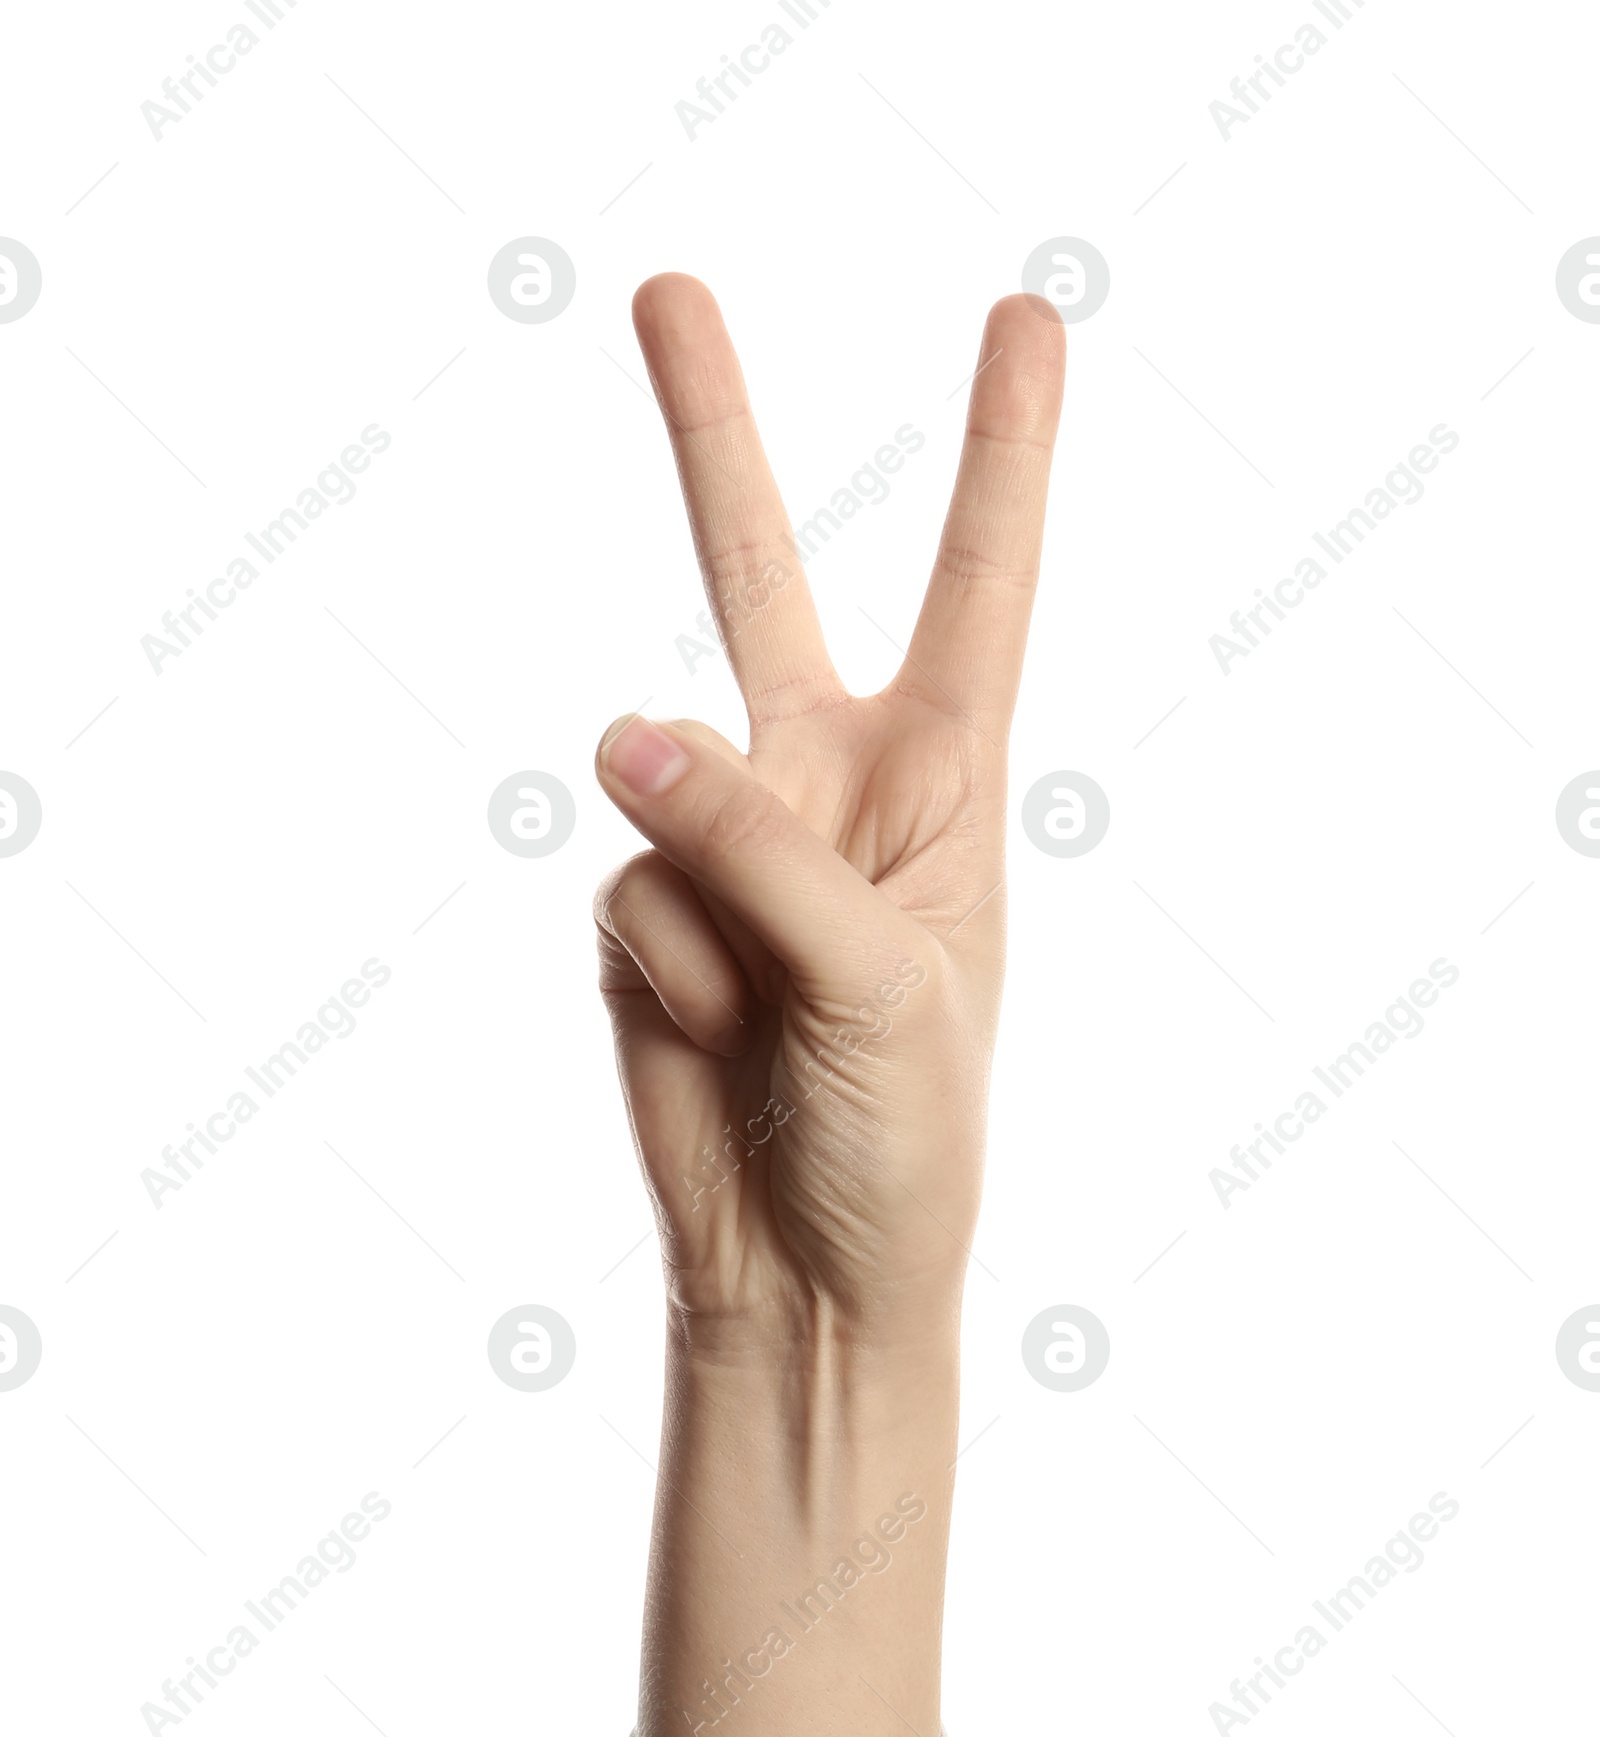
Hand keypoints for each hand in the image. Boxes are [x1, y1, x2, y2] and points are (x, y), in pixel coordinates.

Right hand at [594, 275, 1065, 1346]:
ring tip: (769, 1025)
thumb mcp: (878, 984)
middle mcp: (829, 787)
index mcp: (943, 787)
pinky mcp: (641, 911)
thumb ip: (759, 842)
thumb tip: (618, 726)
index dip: (1001, 455)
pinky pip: (618, 886)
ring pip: (661, 793)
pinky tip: (710, 1034)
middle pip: (761, 580)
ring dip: (714, 922)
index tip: (1023, 320)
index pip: (979, 590)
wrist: (806, 1269)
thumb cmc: (904, 1136)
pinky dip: (660, 972)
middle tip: (664, 291)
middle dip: (713, 439)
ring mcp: (725, 842)